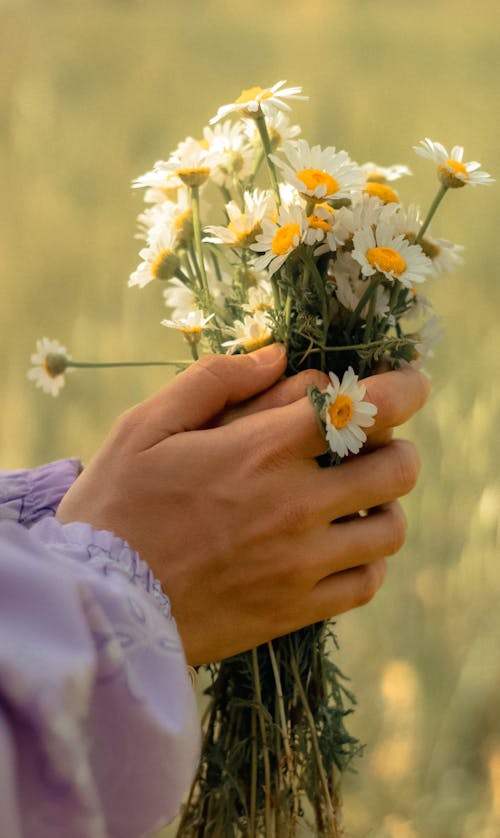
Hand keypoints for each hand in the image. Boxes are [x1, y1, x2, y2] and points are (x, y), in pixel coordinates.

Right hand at [56, 345, 428, 664]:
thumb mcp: (146, 426)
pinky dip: (368, 560)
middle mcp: (296, 505)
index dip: (404, 388)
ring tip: (356, 500)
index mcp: (262, 450)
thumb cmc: (116, 505)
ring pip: (391, 529)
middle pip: (397, 468)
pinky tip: (341, 549)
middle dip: (396, 445)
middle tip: (371, 445)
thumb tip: (279, 356)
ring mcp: (301, 564)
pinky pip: (365, 583)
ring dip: (385, 505)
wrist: (98, 605)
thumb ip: (214, 381)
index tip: (409, 383)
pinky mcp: (295, 609)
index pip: (367, 406)